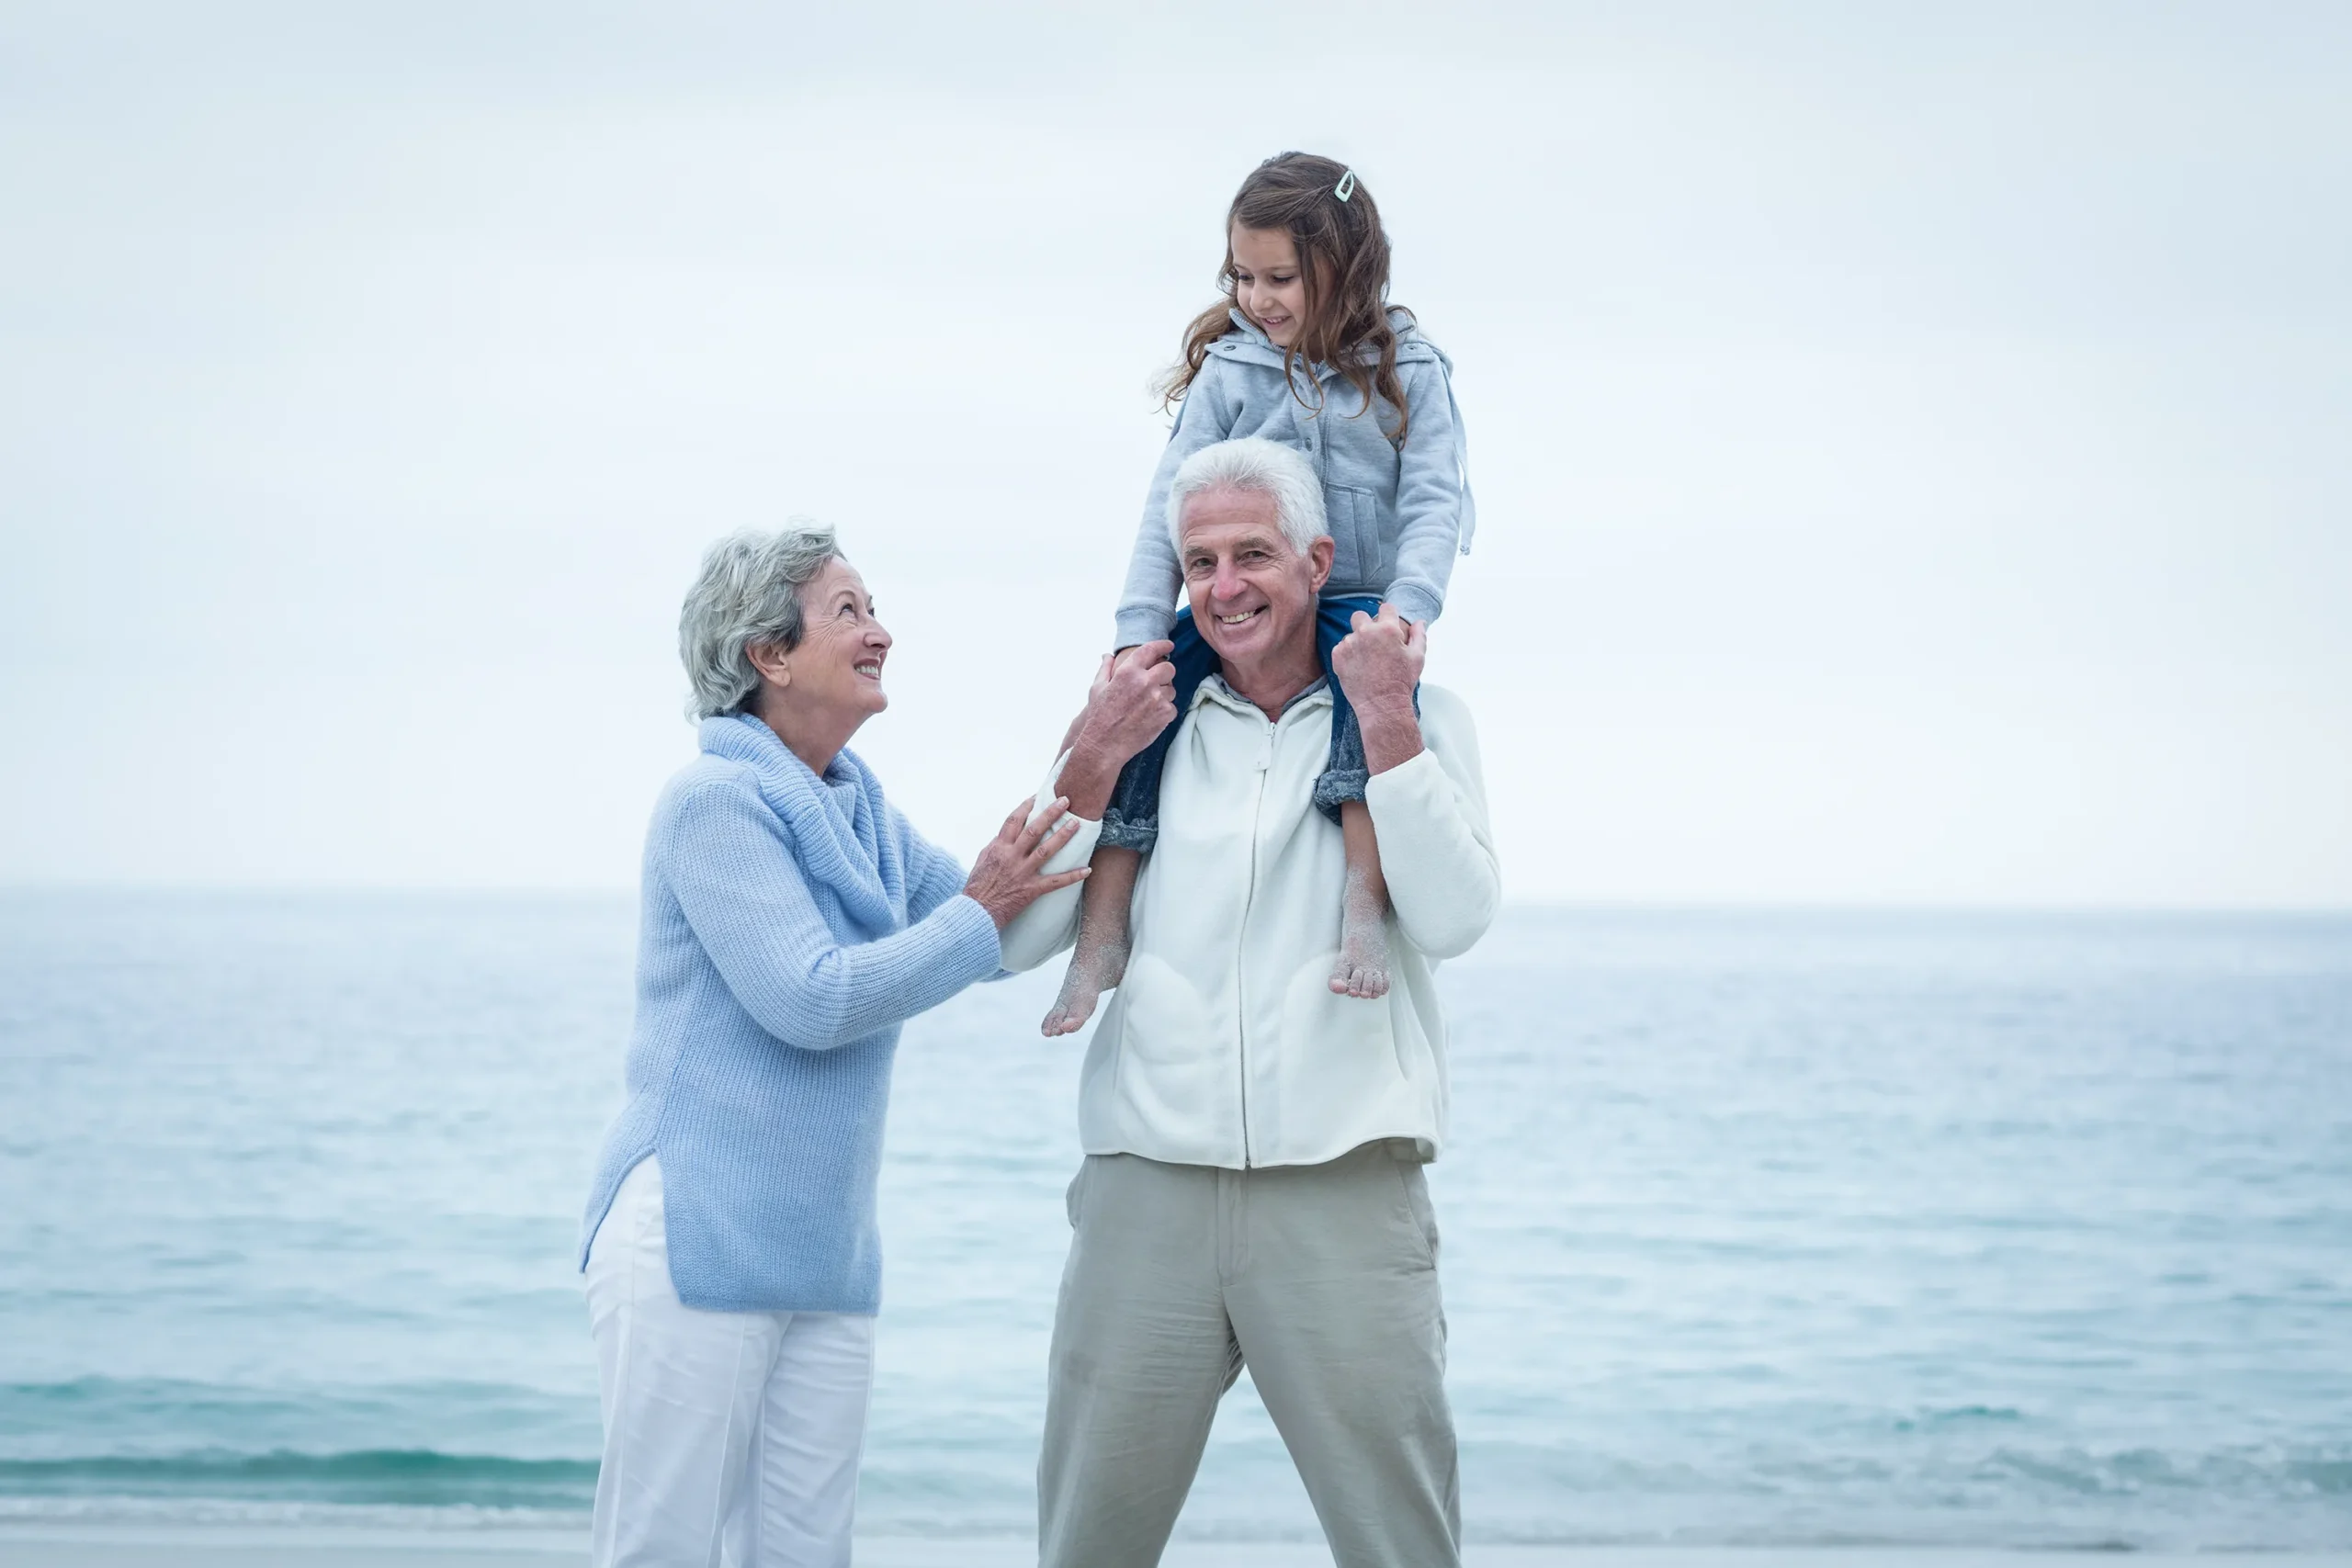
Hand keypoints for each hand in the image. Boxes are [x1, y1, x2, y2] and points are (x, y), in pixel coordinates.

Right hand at [964, 796, 1090, 929]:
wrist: (975, 912)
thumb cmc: (977, 887)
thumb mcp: (983, 860)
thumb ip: (996, 846)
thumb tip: (1006, 835)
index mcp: (999, 847)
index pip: (1014, 820)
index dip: (1027, 806)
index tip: (1038, 796)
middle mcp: (1011, 856)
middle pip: (1034, 829)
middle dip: (1050, 813)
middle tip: (1066, 800)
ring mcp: (1022, 873)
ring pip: (1047, 850)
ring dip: (1063, 836)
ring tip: (1076, 824)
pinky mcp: (1031, 890)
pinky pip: (1055, 882)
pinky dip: (1072, 876)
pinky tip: (1087, 870)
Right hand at [1058, 641, 1177, 816]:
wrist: (1105, 744)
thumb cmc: (1099, 716)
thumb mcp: (1097, 688)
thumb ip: (1105, 668)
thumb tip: (1107, 656)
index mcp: (1128, 671)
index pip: (1151, 649)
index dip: (1162, 645)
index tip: (1168, 645)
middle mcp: (1145, 682)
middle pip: (1169, 668)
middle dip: (1164, 672)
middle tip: (1157, 680)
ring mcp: (1158, 698)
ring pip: (1172, 688)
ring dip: (1164, 693)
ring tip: (1148, 703)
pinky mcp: (1165, 714)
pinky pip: (1172, 706)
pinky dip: (1164, 710)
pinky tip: (1150, 716)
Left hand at [1332, 604, 1426, 773]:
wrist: (1382, 705)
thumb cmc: (1402, 682)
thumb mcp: (1417, 657)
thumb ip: (1419, 635)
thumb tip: (1419, 622)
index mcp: (1387, 629)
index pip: (1386, 608)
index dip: (1388, 616)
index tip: (1388, 625)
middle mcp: (1366, 632)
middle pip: (1360, 615)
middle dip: (1366, 624)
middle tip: (1372, 641)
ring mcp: (1349, 643)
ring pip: (1350, 634)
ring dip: (1357, 642)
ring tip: (1367, 661)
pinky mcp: (1338, 655)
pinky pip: (1341, 648)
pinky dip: (1347, 655)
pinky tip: (1358, 667)